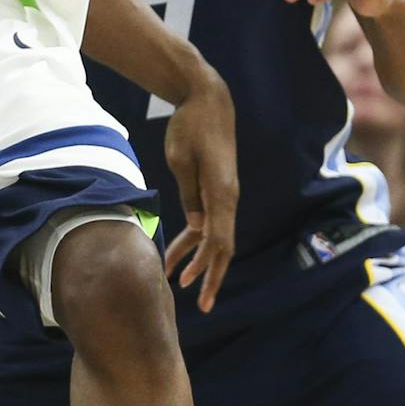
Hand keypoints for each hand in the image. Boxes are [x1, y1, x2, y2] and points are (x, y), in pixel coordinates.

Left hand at [162, 69, 238, 312]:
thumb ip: (190, 196)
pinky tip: (178, 253)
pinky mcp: (216, 190)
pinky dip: (194, 239)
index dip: (209, 266)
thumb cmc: (191, 127)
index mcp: (221, 192)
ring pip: (214, 236)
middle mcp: (228, 197)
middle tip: (200, 303)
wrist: (207, 101)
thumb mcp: (181, 161)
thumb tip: (196, 229)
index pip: (219, 239)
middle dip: (210, 274)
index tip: (198, 288)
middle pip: (222, 245)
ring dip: (196, 258)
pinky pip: (208, 221)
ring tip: (176, 281)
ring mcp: (224, 194)